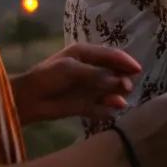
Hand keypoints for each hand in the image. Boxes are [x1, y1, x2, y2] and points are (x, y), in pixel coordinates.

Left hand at [13, 43, 140, 124]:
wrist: (28, 99)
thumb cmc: (47, 76)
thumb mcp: (71, 69)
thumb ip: (95, 74)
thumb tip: (118, 80)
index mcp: (85, 54)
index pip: (110, 55)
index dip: (125, 61)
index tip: (137, 69)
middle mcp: (90, 70)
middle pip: (113, 73)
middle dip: (122, 79)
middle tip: (127, 87)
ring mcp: (88, 88)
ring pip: (110, 91)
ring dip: (116, 96)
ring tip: (119, 102)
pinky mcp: (84, 105)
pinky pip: (101, 107)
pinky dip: (107, 110)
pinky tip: (110, 112)